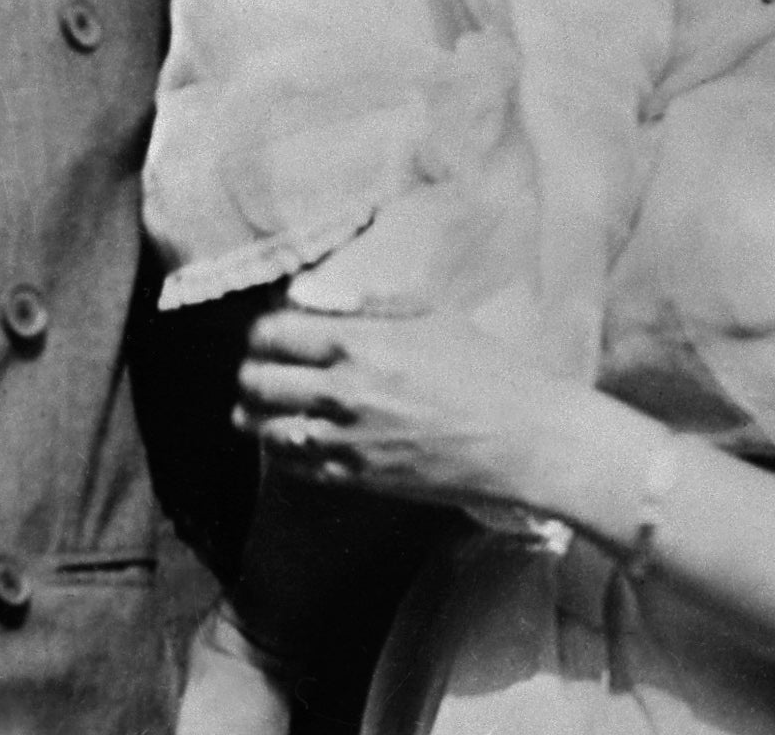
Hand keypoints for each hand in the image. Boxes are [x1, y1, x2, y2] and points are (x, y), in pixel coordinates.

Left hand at [238, 302, 633, 527]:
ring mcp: (346, 440)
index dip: (263, 333)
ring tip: (269, 406)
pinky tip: (296, 436)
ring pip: (262, 428)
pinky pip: (292, 465)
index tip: (273, 335)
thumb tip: (304, 296)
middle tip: (264, 370)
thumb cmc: (482, 368)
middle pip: (254, 381)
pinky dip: (283, 448)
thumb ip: (359, 303)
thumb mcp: (426, 314)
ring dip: (257, 414)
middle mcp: (340, 392)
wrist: (523, 439)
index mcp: (355, 342)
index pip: (269, 333)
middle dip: (252, 372)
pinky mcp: (357, 478)